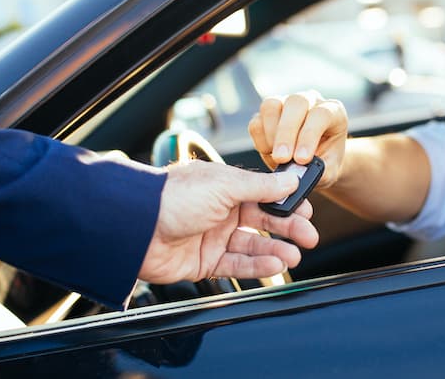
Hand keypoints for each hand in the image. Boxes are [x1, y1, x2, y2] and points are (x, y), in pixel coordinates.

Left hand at [138, 159, 318, 283]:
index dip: (286, 202)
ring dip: (275, 250)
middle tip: (310, 237)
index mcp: (224, 186)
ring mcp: (212, 237)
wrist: (135, 228)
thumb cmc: (173, 198)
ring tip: (294, 256)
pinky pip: (236, 266)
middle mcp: (219, 210)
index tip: (307, 209)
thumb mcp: (224, 185)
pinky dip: (257, 266)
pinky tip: (274, 265)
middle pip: (262, 221)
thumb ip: (261, 186)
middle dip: (288, 228)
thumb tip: (290, 178)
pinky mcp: (203, 262)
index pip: (264, 194)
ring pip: (252, 246)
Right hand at [248, 90, 348, 188]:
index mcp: (333, 111)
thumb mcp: (329, 170)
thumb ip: (319, 171)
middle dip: (286, 133)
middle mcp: (310, 101)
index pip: (321, 114)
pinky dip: (260, 140)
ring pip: (271, 105)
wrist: (315, 161)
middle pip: (295, 103)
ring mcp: (286, 103)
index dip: (309, 135)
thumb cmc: (326, 162)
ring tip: (277, 157)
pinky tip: (270, 153)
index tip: (301, 159)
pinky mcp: (267, 114)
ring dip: (271, 134)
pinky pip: (256, 121)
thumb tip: (300, 172)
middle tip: (282, 159)